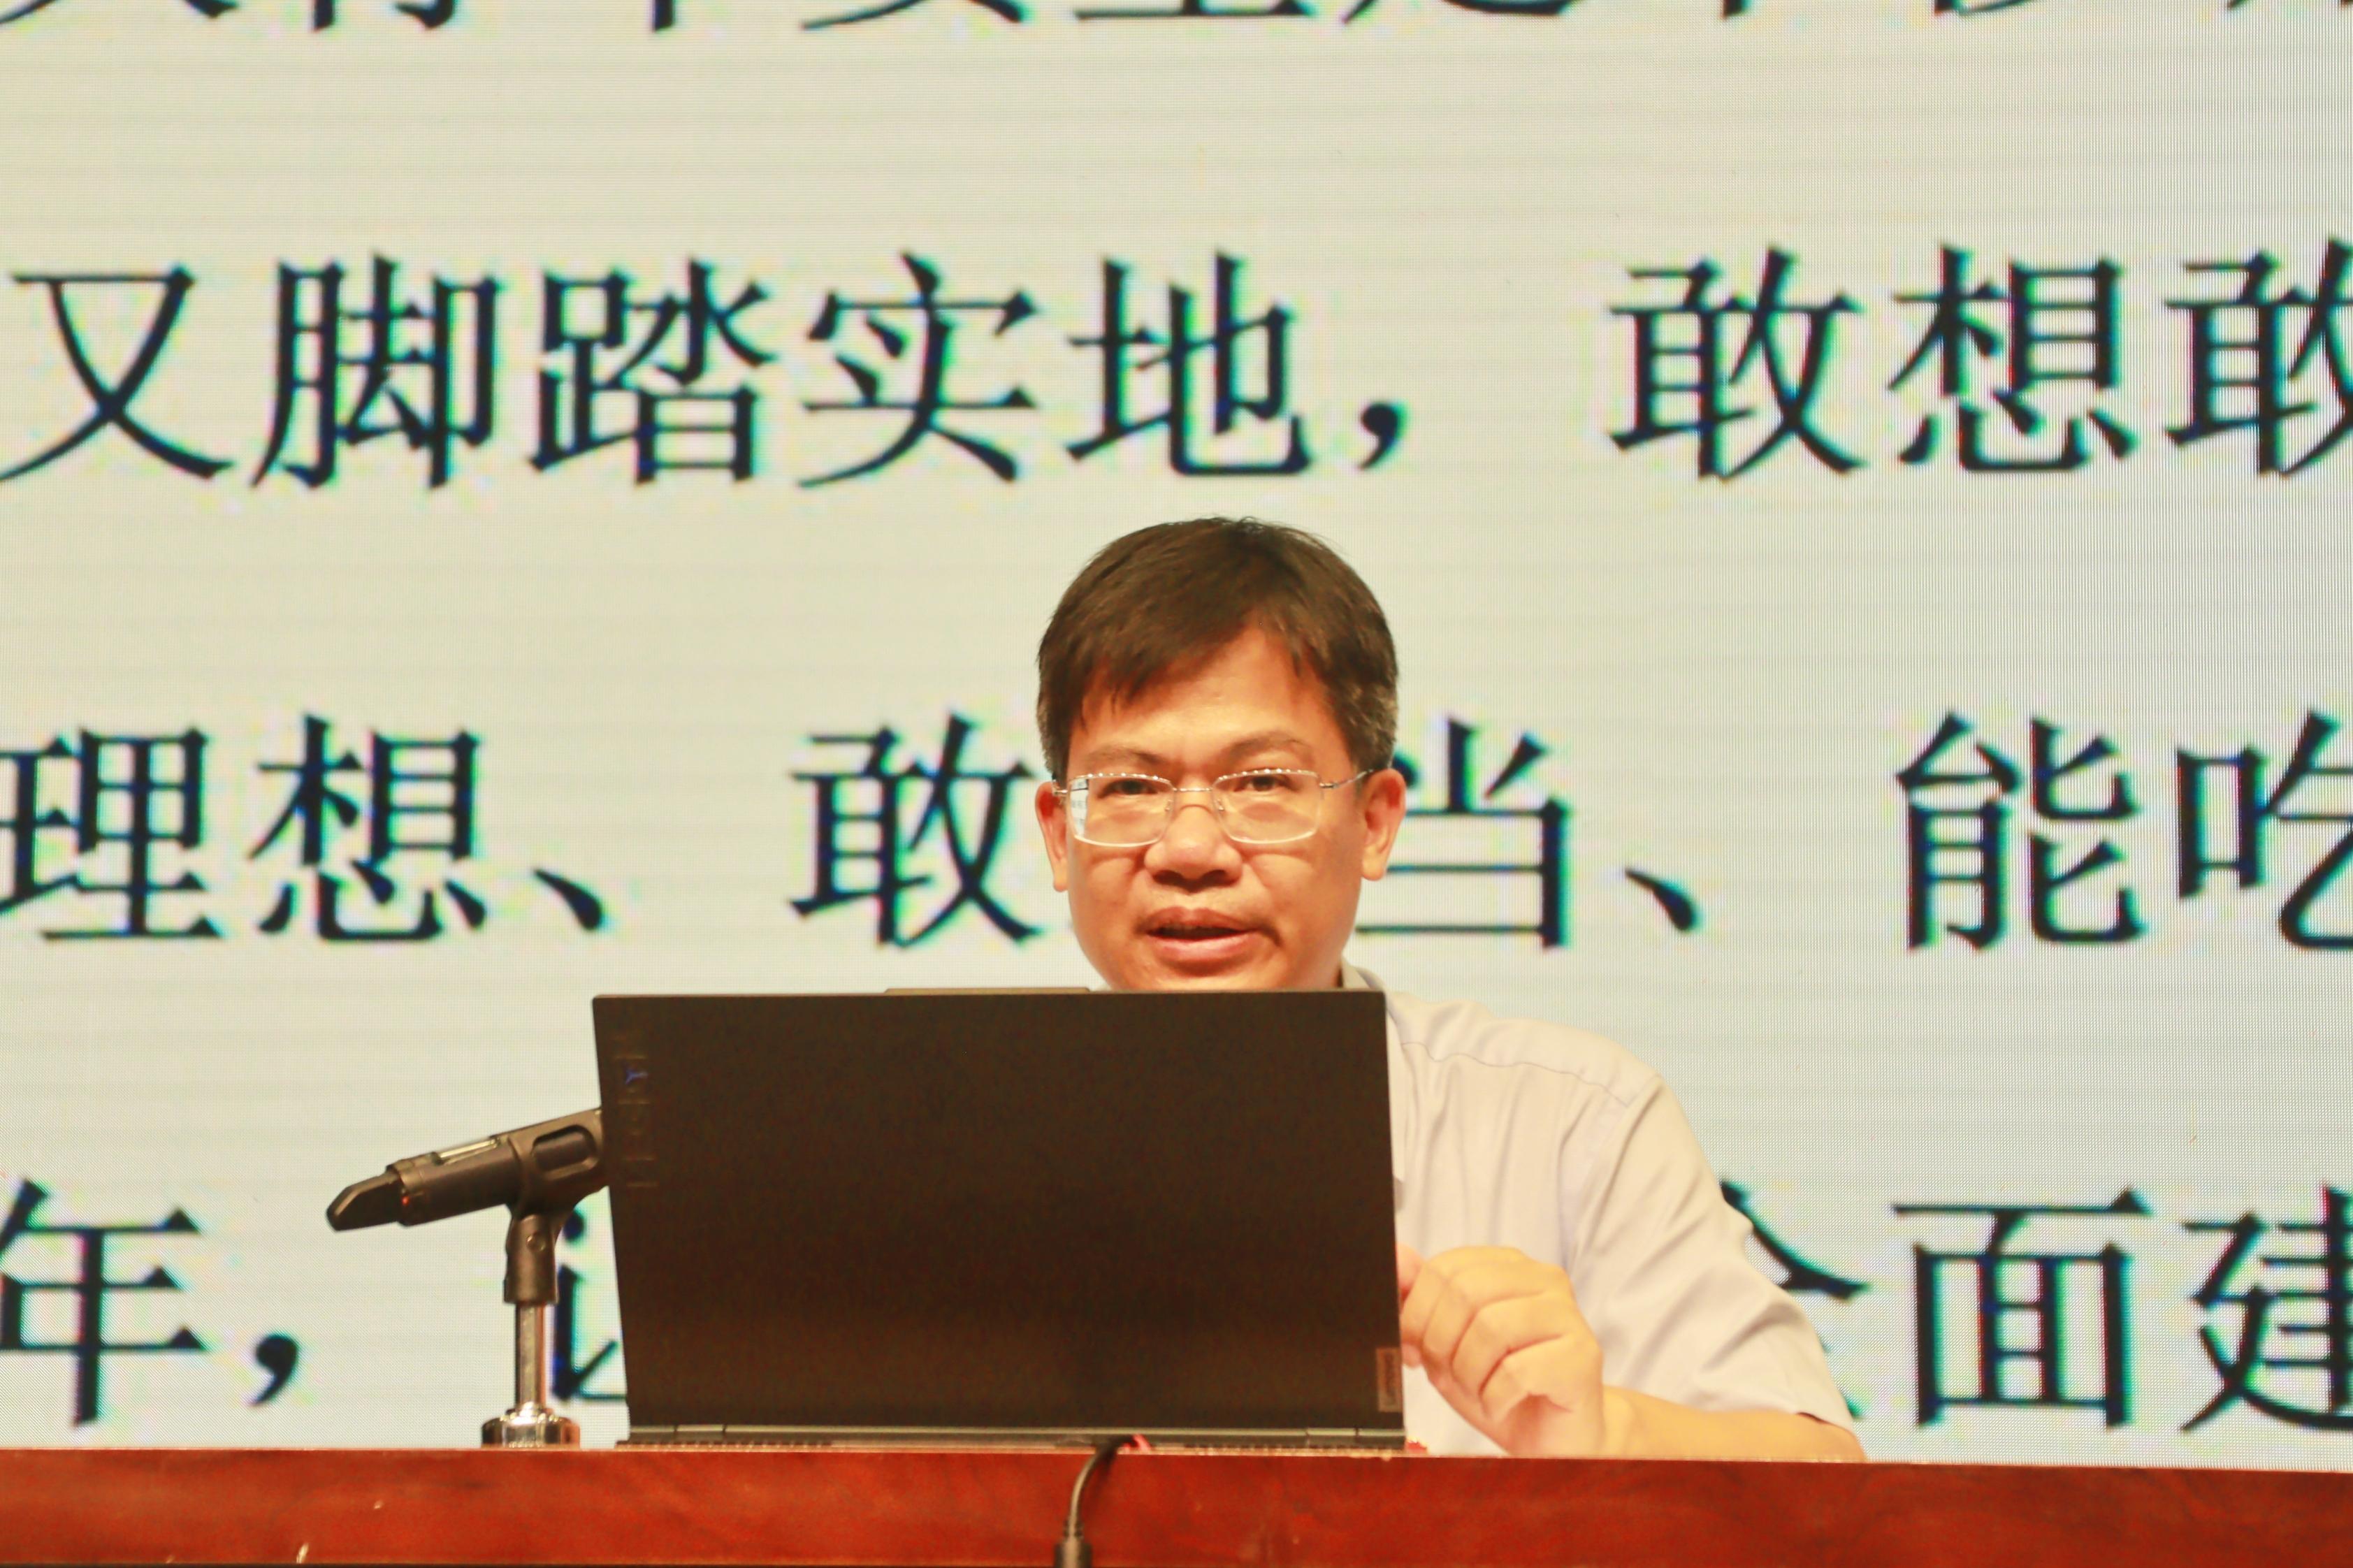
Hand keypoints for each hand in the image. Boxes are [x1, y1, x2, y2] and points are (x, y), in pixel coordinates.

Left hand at [1396, 1242, 1612, 1456]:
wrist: (1555, 1437)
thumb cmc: (1500, 1386)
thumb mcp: (1447, 1342)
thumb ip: (1419, 1300)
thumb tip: (1397, 1257)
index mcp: (1510, 1266)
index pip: (1447, 1267)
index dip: (1417, 1312)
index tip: (1413, 1347)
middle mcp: (1545, 1280)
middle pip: (1466, 1292)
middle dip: (1440, 1343)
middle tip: (1446, 1375)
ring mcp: (1569, 1317)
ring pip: (1491, 1328)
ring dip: (1468, 1374)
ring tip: (1478, 1391)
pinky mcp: (1582, 1357)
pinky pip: (1517, 1371)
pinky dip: (1494, 1399)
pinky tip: (1501, 1405)